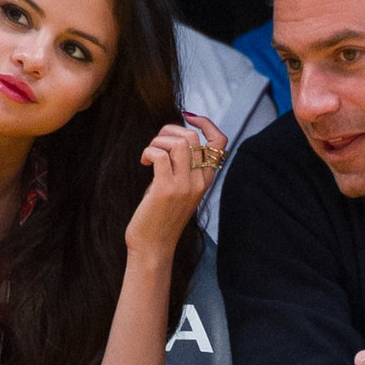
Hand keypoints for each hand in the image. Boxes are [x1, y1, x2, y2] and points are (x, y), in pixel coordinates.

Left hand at [127, 111, 226, 256]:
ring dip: (157, 141)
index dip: (206, 123)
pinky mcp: (166, 190)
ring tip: (149, 156)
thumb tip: (172, 137)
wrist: (153, 247)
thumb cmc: (161, 216)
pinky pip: (160, 155)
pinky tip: (144, 163)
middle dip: (169, 132)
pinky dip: (149, 152)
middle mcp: (199, 182)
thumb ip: (182, 167)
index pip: (220, 142)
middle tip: (156, 146)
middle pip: (192, 137)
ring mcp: (184, 186)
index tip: (188, 118)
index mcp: (205, 180)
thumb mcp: (179, 189)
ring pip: (177, 142)